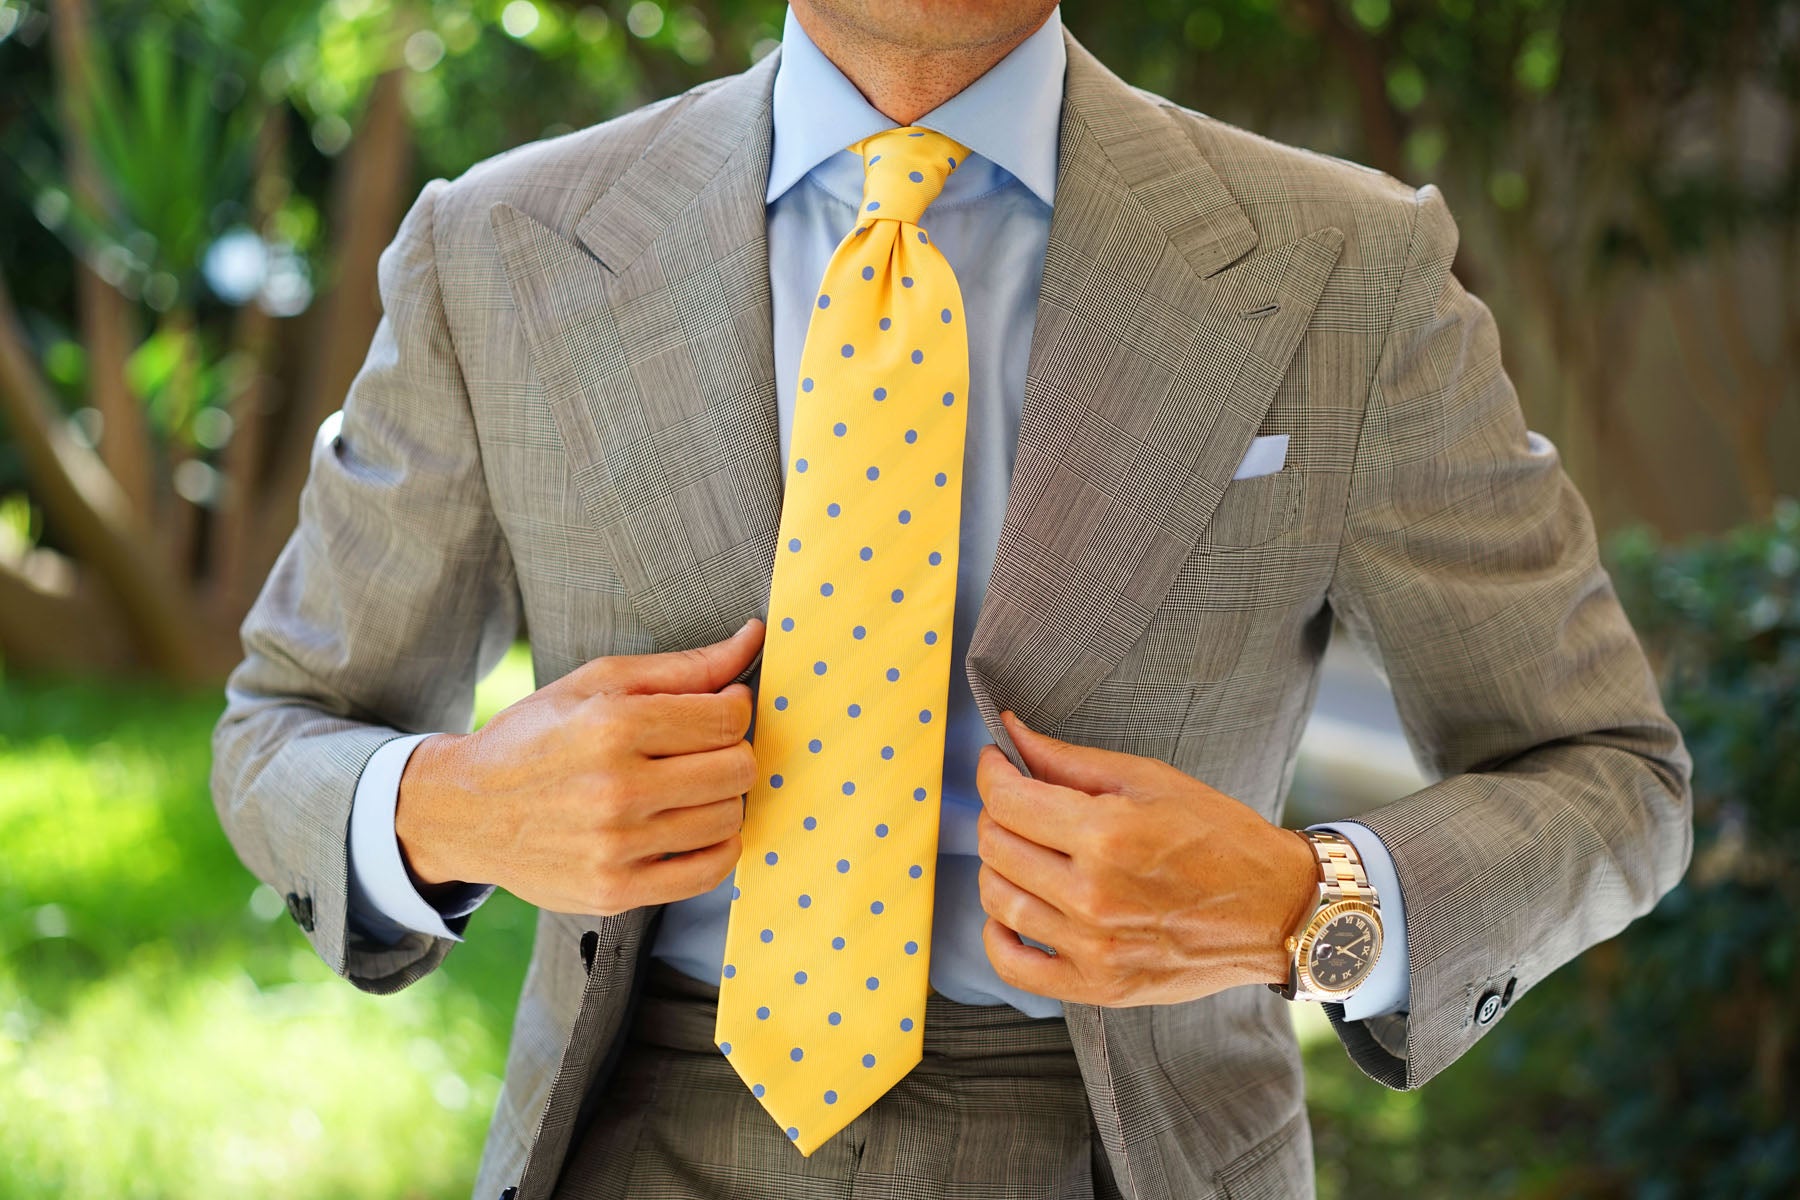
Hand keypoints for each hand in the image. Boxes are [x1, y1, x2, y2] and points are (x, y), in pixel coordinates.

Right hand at [395, 618, 765, 916]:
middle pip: (737, 769)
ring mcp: (616, 846)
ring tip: (691, 786)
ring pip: (729, 819)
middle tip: (705, 749)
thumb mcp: (598, 682)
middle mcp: (616, 789)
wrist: (465, 810)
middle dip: (732, 752)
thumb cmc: (536, 737)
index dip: (735, 708)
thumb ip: (684, 666)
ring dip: (723, 798)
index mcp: (613, 726)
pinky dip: (719, 847)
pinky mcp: (615, 891)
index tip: (719, 709)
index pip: (728, 718)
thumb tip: (753, 639)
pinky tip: (695, 825)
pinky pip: (709, 873)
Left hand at [974, 710, 1319, 1006]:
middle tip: (1019, 802)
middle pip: (996, 846)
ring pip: (997, 899)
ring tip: (1026, 850)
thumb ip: (1069, 760)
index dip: (991, 772)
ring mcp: (1093, 947)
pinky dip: (998, 935)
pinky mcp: (1099, 986)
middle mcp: (1094, 895)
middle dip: (997, 813)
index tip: (996, 762)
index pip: (1007, 800)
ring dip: (999, 866)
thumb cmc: (1221, 839)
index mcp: (1107, 834)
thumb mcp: (1150, 780)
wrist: (1276, 910)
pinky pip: (1014, 966)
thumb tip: (1011, 734)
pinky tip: (1015, 910)